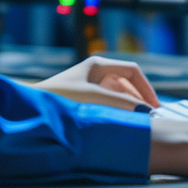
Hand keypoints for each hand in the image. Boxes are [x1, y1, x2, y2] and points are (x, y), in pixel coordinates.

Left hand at [33, 56, 161, 110]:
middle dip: (139, 98)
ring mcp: (90, 83)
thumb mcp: (94, 99)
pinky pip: (108, 101)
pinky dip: (117, 109)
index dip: (146, 88)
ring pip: (118, 93)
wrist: (32, 106)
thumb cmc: (61, 97)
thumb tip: (146, 111)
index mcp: (98, 64)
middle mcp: (96, 71)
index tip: (154, 106)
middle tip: (150, 117)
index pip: (133, 71)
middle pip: (127, 82)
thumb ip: (121, 103)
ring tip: (137, 121)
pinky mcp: (85, 96)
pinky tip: (121, 122)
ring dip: (129, 105)